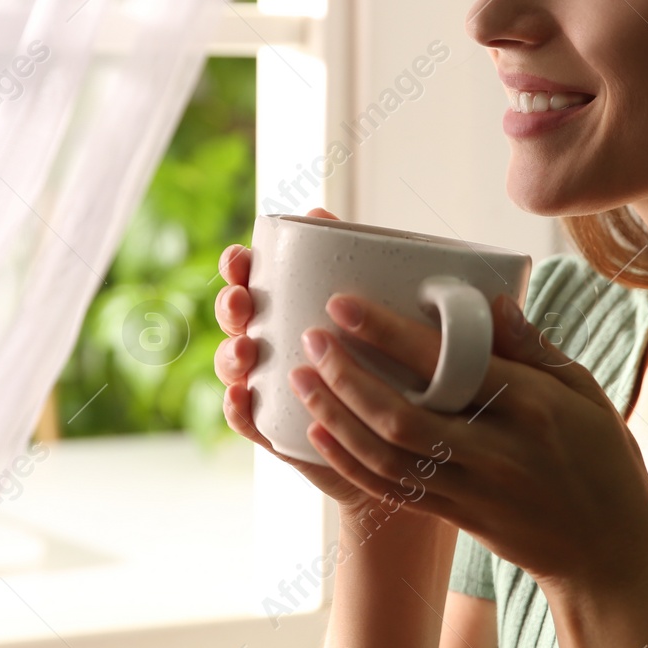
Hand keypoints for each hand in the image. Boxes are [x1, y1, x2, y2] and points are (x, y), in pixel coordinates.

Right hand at [213, 208, 438, 523]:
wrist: (418, 434)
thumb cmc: (399, 357)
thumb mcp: (382, 307)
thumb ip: (354, 261)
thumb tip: (320, 213)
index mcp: (291, 303)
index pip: (253, 279)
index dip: (237, 268)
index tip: (240, 258)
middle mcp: (276, 341)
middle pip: (237, 320)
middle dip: (230, 306)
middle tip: (242, 301)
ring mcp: (274, 385)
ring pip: (236, 367)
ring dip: (231, 354)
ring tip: (247, 348)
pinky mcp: (281, 430)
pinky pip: (250, 420)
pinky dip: (238, 409)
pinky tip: (242, 396)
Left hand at [289, 288, 647, 597]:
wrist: (608, 553)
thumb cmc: (602, 458)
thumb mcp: (585, 391)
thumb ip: (534, 347)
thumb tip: (491, 299)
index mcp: (531, 407)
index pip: (448, 364)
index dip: (389, 334)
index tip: (343, 303)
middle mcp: (496, 451)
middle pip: (402, 417)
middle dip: (346, 376)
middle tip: (310, 339)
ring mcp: (471, 490)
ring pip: (387, 457)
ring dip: (336, 416)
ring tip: (301, 379)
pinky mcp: (455, 516)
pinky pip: (391, 489)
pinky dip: (349, 461)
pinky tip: (319, 432)